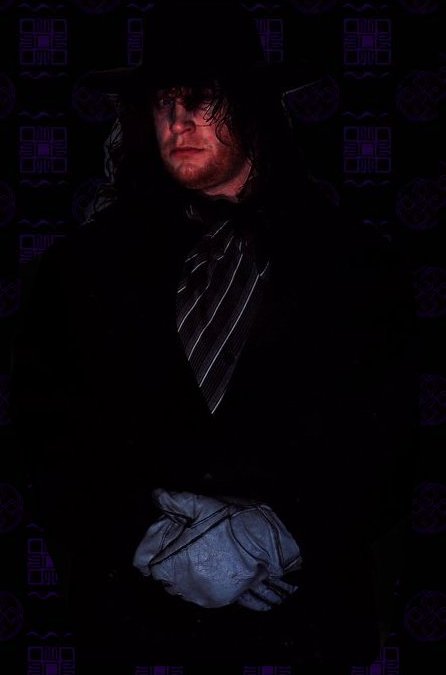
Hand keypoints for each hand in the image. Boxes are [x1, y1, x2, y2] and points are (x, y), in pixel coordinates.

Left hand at [133, 489, 301, 609]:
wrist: (267, 545)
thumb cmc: (233, 525)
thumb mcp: (204, 506)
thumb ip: (177, 502)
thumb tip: (157, 494)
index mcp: (173, 562)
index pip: (144, 564)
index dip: (149, 551)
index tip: (160, 542)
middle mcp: (182, 584)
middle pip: (161, 576)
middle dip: (168, 561)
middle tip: (185, 544)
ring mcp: (199, 595)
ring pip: (179, 586)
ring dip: (184, 572)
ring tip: (200, 554)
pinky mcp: (216, 600)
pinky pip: (198, 593)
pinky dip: (200, 581)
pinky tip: (211, 566)